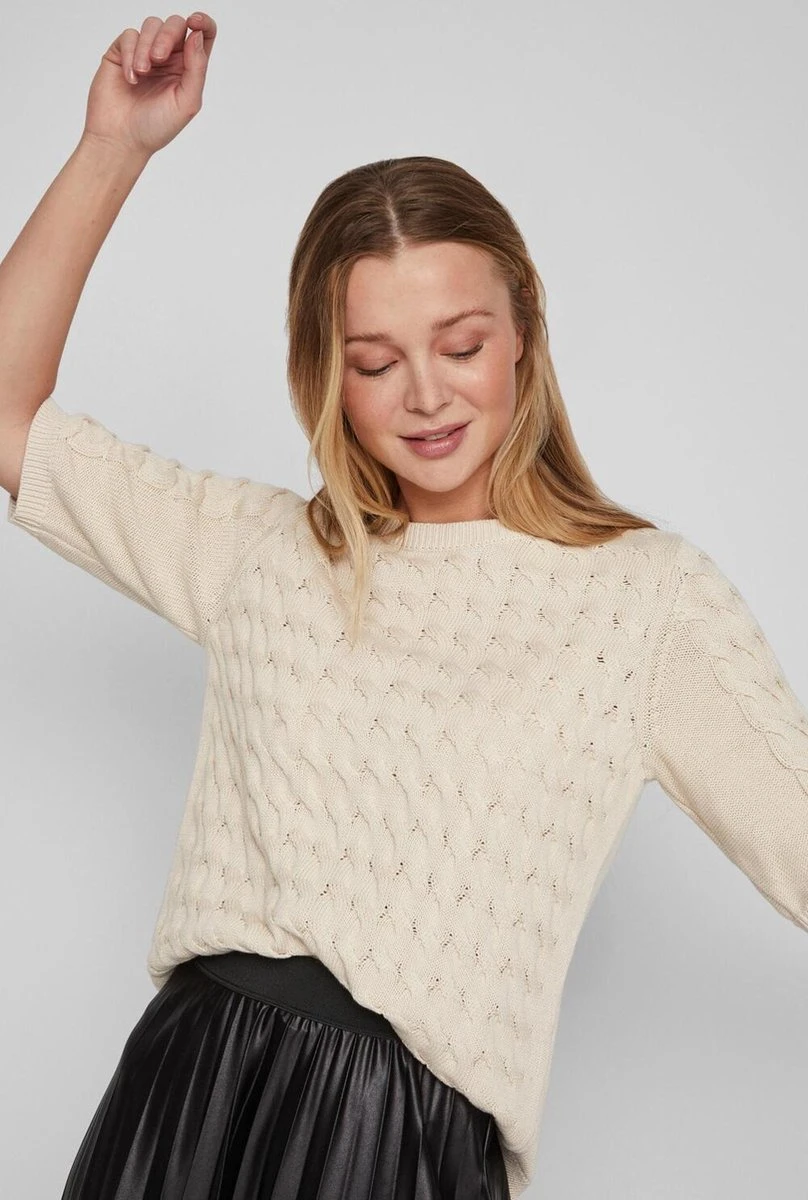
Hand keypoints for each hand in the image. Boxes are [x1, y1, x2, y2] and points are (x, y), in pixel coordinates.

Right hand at [82, 13, 216, 158]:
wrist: (121, 139)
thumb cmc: (156, 127)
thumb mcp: (186, 102)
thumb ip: (197, 69)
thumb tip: (197, 35)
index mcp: (189, 68)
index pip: (202, 36)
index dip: (204, 22)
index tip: (196, 22)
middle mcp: (169, 57)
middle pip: (175, 24)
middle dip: (168, 36)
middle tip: (158, 58)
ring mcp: (144, 53)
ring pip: (151, 25)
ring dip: (146, 46)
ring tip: (142, 72)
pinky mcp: (122, 53)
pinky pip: (129, 35)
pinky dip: (130, 54)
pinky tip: (130, 78)